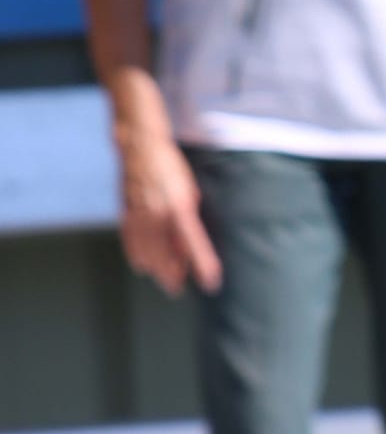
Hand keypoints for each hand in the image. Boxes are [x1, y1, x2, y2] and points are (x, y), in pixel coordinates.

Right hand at [118, 133, 220, 296]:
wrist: (140, 145)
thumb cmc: (171, 168)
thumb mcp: (188, 193)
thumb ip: (188, 221)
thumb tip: (186, 249)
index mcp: (179, 208)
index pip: (194, 245)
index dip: (203, 266)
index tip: (210, 283)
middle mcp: (157, 214)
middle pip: (166, 255)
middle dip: (172, 274)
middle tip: (177, 288)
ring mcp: (139, 214)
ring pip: (146, 251)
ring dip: (156, 268)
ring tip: (163, 280)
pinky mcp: (126, 211)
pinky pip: (130, 240)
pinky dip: (137, 254)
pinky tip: (142, 265)